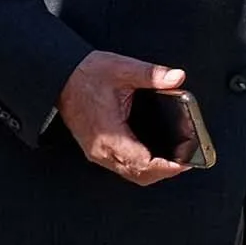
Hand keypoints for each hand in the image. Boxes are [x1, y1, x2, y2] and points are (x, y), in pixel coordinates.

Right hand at [57, 50, 190, 187]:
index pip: (144, 164)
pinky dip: (139, 166)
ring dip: (152, 172)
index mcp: (111, 135)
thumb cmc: (86, 75)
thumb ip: (153, 75)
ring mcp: (97, 152)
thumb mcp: (122, 69)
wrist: (59, 76)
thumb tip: (177, 77)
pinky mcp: (94, 149)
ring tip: (172, 161)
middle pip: (140, 175)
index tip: (186, 162)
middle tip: (185, 162)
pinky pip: (120, 167)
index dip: (168, 167)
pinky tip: (149, 155)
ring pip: (130, 174)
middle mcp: (102, 150)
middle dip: (165, 172)